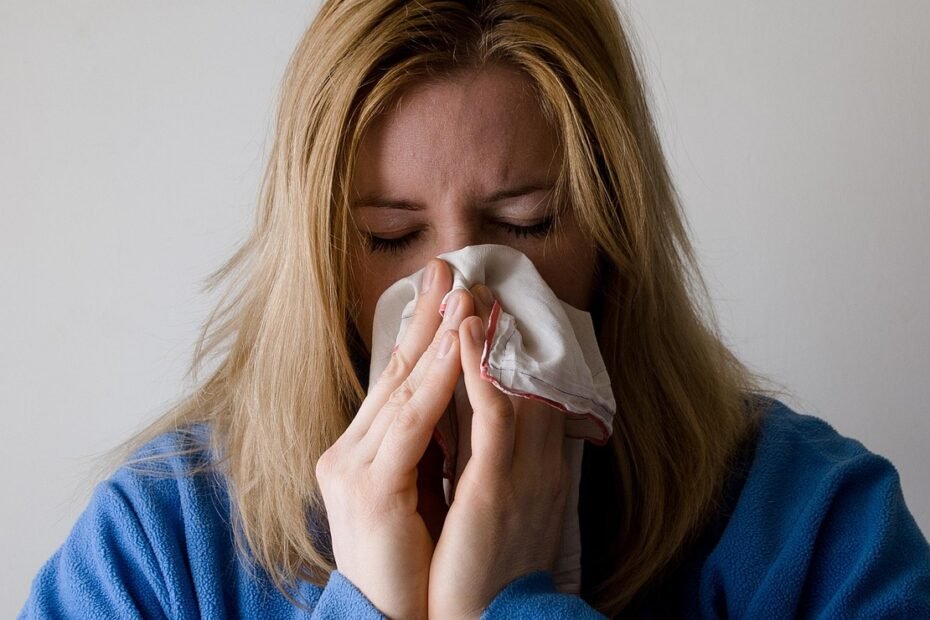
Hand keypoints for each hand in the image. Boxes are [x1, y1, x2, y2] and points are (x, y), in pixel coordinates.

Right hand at [315, 258, 473, 619]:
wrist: (389, 618)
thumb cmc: (412, 561)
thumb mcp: (418, 490)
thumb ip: (429, 444)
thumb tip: (458, 399)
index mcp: (359, 451)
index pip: (392, 381)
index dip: (418, 333)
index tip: (444, 291)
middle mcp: (346, 452)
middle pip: (391, 372)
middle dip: (424, 318)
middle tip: (449, 269)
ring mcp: (351, 468)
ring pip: (400, 390)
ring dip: (436, 339)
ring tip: (462, 296)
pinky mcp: (369, 488)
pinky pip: (411, 424)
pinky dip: (436, 381)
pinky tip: (458, 348)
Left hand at [428, 287, 571, 618]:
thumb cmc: (483, 569)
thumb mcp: (495, 505)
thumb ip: (490, 461)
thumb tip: (471, 425)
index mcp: (536, 465)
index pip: (526, 390)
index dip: (507, 347)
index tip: (487, 307)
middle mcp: (538, 460)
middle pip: (522, 375)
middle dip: (498, 324)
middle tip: (477, 277)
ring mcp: (522, 471)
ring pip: (511, 383)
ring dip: (488, 332)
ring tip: (466, 286)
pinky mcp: (497, 486)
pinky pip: (494, 415)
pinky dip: (481, 370)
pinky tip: (466, 331)